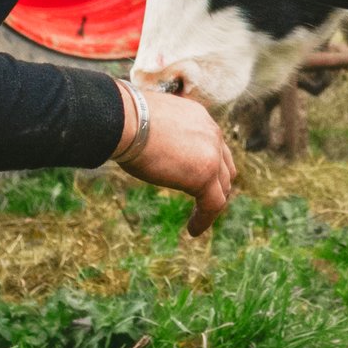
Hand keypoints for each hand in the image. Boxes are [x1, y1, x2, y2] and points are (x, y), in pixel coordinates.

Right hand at [114, 81, 238, 234]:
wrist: (124, 120)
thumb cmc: (123, 119)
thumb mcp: (146, 121)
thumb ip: (157, 132)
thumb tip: (141, 140)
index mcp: (198, 117)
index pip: (212, 144)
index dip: (209, 163)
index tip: (196, 177)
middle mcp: (211, 132)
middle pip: (224, 165)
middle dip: (216, 185)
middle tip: (204, 201)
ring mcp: (212, 153)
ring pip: (221, 187)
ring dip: (211, 204)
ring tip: (198, 220)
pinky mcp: (205, 174)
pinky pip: (213, 204)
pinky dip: (204, 219)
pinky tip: (193, 230)